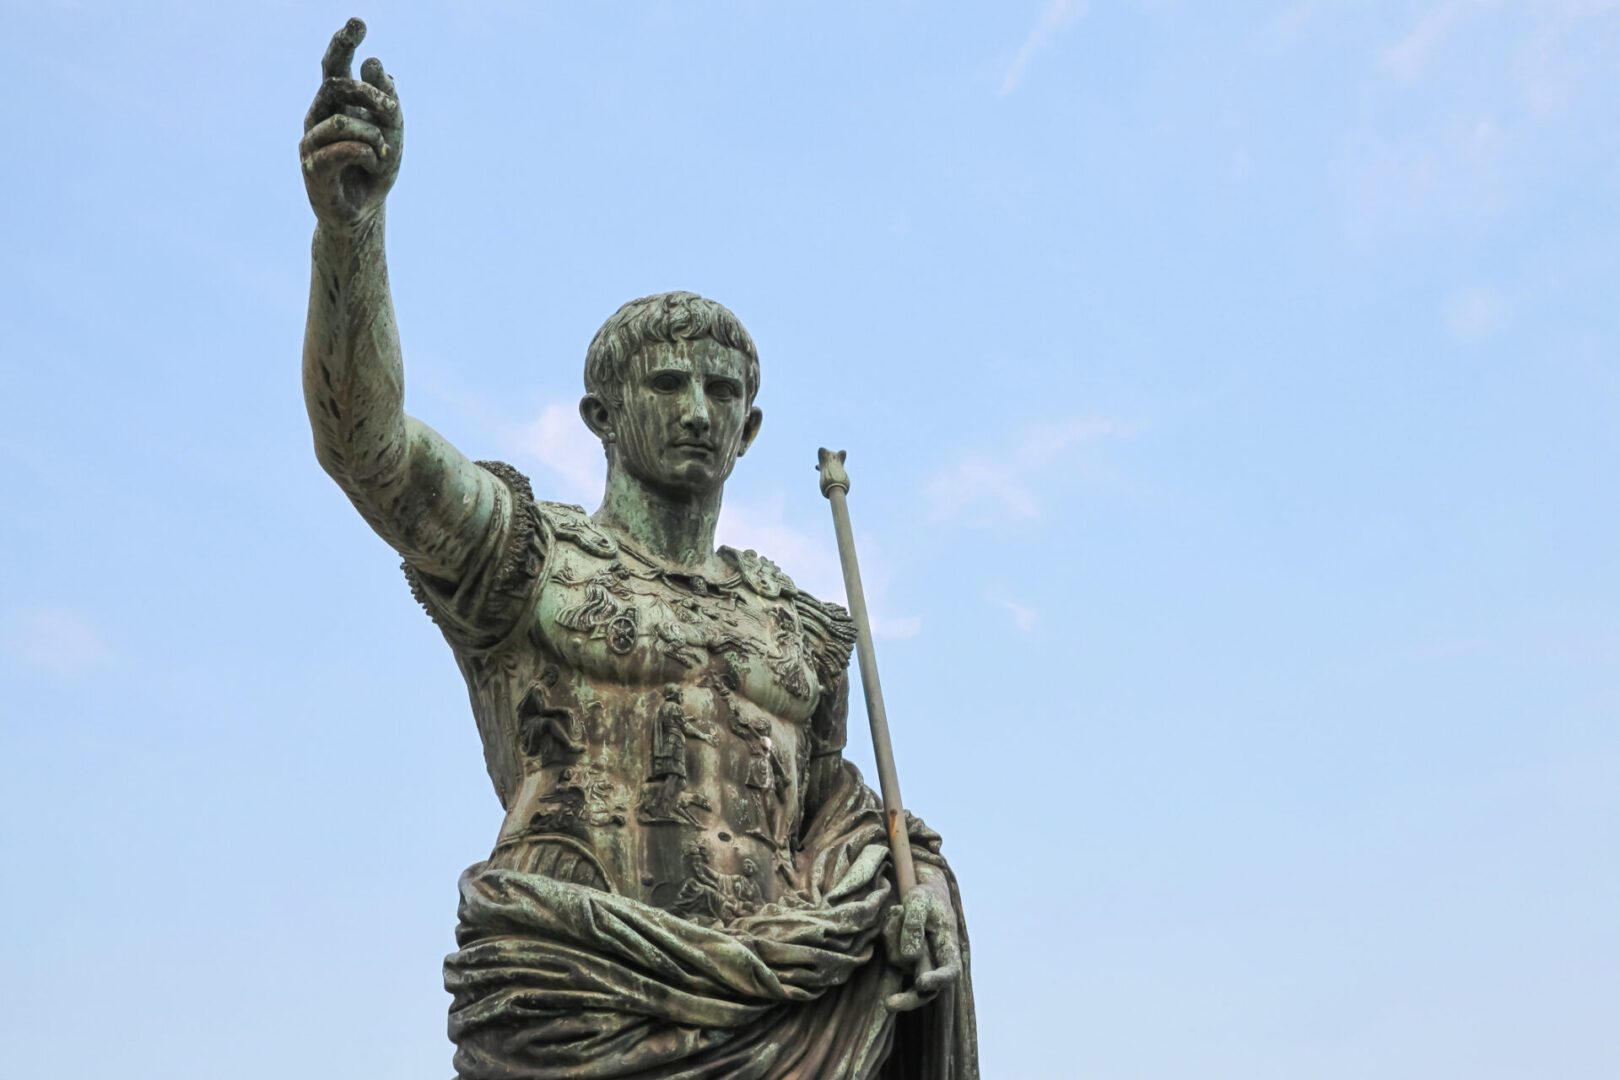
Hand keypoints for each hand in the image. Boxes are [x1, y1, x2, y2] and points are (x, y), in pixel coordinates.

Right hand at [300, 18, 402, 228]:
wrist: (364, 212)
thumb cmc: (375, 170)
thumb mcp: (392, 133)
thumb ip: (387, 102)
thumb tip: (375, 63)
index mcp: (335, 104)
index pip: (335, 66)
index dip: (343, 43)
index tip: (359, 23)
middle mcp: (318, 116)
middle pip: (336, 86)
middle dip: (369, 94)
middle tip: (392, 111)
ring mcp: (310, 140)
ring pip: (342, 121)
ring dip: (373, 135)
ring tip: (384, 153)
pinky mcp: (312, 167)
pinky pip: (341, 149)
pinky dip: (365, 153)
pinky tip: (374, 161)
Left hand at [881, 866, 962, 1011]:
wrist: (922, 895)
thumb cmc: (926, 897)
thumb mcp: (919, 900)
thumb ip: (915, 924)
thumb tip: (909, 956)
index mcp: (949, 947)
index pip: (950, 970)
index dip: (939, 979)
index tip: (923, 983)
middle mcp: (935, 960)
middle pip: (925, 990)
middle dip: (908, 1000)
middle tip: (888, 1004)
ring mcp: (918, 962)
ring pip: (901, 962)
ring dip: (893, 937)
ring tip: (898, 910)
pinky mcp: (903, 959)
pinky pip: (890, 953)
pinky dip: (888, 936)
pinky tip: (893, 917)